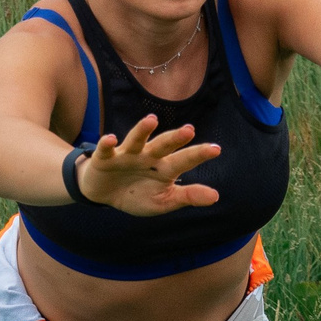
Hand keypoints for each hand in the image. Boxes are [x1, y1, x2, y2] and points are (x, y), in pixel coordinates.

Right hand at [76, 114, 221, 215]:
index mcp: (164, 167)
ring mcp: (127, 155)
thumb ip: (187, 196)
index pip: (184, 160)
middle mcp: (148, 156)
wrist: (104, 193)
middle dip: (175, 138)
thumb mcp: (163, 201)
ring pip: (136, 140)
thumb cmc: (138, 194)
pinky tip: (111, 139)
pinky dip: (107, 144)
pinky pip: (106, 150)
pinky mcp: (105, 158)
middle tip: (190, 130)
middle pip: (163, 144)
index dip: (199, 154)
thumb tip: (216, 196)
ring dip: (143, 130)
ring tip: (152, 120)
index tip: (216, 149)